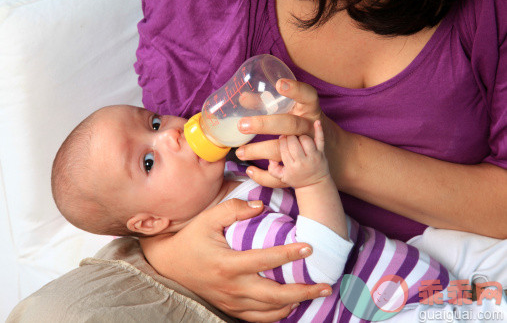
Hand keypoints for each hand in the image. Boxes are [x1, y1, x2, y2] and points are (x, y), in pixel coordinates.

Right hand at [140, 199, 331, 321]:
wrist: (169, 263)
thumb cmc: (191, 238)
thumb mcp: (208, 219)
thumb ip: (234, 209)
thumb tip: (261, 207)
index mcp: (228, 264)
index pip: (265, 260)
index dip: (289, 254)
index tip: (310, 248)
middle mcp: (232, 287)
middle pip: (274, 295)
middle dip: (304, 291)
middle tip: (326, 286)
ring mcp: (231, 301)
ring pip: (269, 311)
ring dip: (295, 304)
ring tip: (315, 295)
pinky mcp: (229, 307)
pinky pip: (257, 318)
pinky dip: (277, 315)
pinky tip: (291, 306)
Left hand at [236, 79, 346, 187]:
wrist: (338, 155)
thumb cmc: (308, 125)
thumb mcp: (297, 111)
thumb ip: (270, 103)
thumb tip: (242, 98)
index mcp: (310, 110)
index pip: (307, 96)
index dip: (295, 89)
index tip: (279, 84)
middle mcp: (309, 128)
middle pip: (290, 125)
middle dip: (265, 125)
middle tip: (243, 125)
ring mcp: (306, 149)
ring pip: (283, 150)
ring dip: (260, 151)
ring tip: (241, 152)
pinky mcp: (300, 165)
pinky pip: (282, 172)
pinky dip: (264, 175)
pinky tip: (250, 170)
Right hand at [268, 120, 328, 188]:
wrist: (315, 185)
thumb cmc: (297, 179)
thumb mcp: (282, 177)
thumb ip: (272, 169)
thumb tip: (270, 158)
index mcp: (291, 167)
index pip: (283, 148)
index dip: (282, 140)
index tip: (282, 138)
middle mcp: (302, 161)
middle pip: (293, 142)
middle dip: (289, 137)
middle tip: (289, 137)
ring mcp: (313, 156)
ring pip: (305, 139)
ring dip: (300, 136)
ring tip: (298, 138)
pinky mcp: (322, 153)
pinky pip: (321, 139)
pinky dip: (319, 130)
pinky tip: (317, 122)